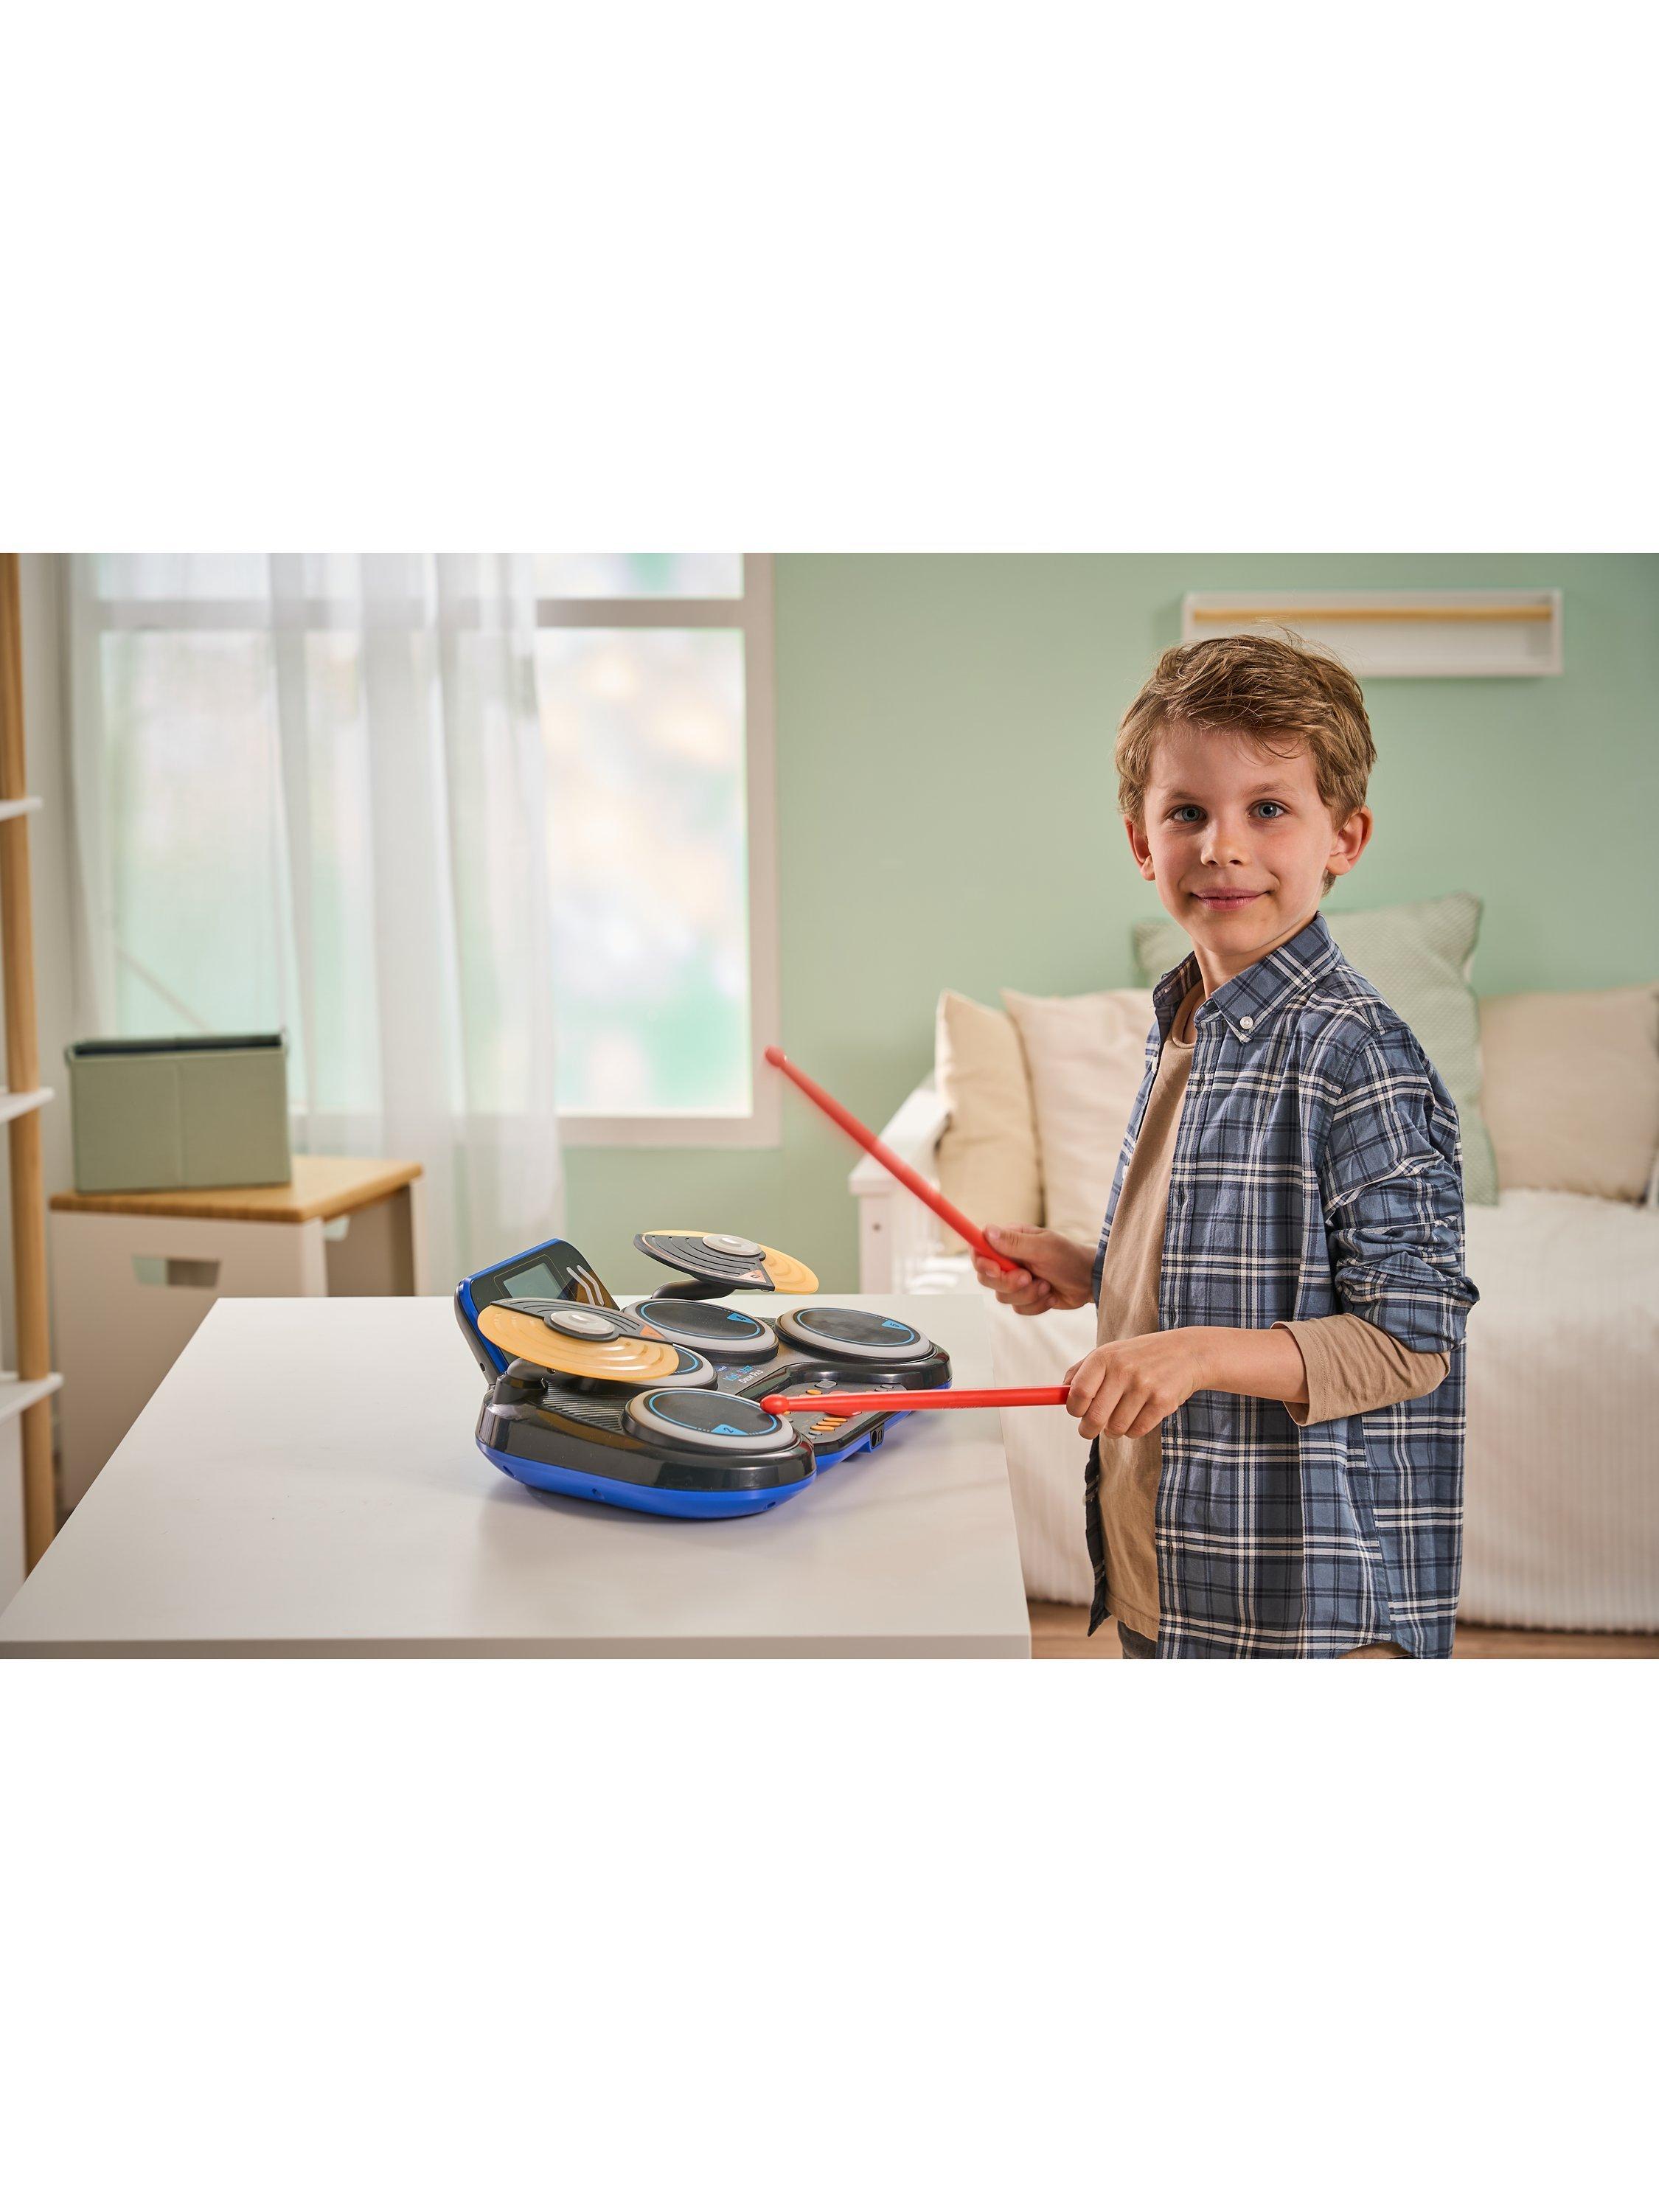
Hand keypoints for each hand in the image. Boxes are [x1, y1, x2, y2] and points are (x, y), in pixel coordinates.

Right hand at [973, 1225, 1093, 1314]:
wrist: (1090, 1281)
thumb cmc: (1069, 1258)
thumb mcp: (1044, 1247)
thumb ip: (1014, 1242)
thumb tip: (987, 1231)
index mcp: (1010, 1240)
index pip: (979, 1249)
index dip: (981, 1262)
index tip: (996, 1271)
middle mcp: (1009, 1259)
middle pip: (986, 1278)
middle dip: (1008, 1283)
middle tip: (1028, 1278)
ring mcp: (1015, 1279)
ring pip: (1002, 1296)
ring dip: (1027, 1295)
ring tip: (1046, 1285)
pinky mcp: (1024, 1296)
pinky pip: (1017, 1308)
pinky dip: (1036, 1305)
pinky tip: (1050, 1294)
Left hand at [1063, 1329, 1210, 1439]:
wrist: (1186, 1353)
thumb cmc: (1139, 1356)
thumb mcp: (1110, 1353)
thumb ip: (1081, 1371)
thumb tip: (1059, 1394)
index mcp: (1105, 1356)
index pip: (1077, 1393)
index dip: (1074, 1410)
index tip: (1077, 1413)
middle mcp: (1123, 1370)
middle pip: (1094, 1417)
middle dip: (1088, 1429)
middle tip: (1090, 1429)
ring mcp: (1144, 1386)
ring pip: (1115, 1428)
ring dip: (1114, 1429)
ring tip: (1121, 1416)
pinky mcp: (1163, 1402)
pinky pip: (1136, 1431)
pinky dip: (1134, 1430)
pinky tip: (1139, 1415)